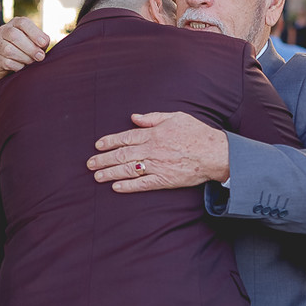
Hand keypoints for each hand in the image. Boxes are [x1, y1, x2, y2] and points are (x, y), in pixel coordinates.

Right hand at [0, 18, 48, 81]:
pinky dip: (18, 66)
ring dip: (24, 58)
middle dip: (30, 48)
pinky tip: (23, 67)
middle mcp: (3, 31)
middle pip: (14, 36)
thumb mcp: (36, 42)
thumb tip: (44, 42)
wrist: (12, 65)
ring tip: (32, 62)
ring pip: (9, 50)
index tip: (44, 43)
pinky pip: (6, 62)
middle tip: (40, 56)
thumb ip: (42, 41)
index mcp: (15, 23)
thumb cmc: (27, 50)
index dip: (34, 33)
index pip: (23, 23)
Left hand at [87, 112, 227, 192]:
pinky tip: (116, 187)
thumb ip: (153, 117)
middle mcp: (152, 149)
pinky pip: (142, 184)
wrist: (215, 153)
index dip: (110, 141)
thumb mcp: (175, 117)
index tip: (98, 145)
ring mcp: (157, 166)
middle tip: (90, 164)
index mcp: (154, 134)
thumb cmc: (197, 133)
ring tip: (97, 176)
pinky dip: (128, 186)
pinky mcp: (164, 180)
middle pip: (122, 154)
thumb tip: (134, 117)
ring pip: (128, 170)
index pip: (126, 137)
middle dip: (103, 159)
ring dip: (110, 173)